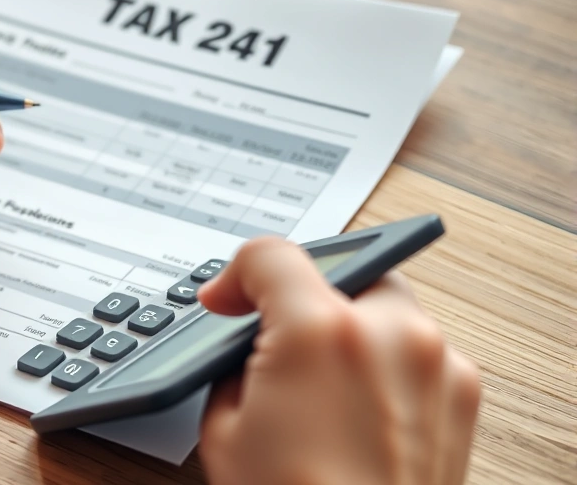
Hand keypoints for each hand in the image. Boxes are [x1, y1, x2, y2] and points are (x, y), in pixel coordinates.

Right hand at [197, 237, 480, 484]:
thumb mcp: (224, 430)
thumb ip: (234, 367)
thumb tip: (250, 348)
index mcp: (320, 333)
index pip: (271, 256)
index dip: (236, 275)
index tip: (226, 300)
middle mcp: (390, 332)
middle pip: (337, 271)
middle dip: (299, 300)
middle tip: (272, 342)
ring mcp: (436, 361)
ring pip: (381, 306)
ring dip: (345, 326)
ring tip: (315, 381)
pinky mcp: (462, 393)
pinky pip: (414, 348)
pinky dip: (383, 360)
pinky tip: (355, 403)